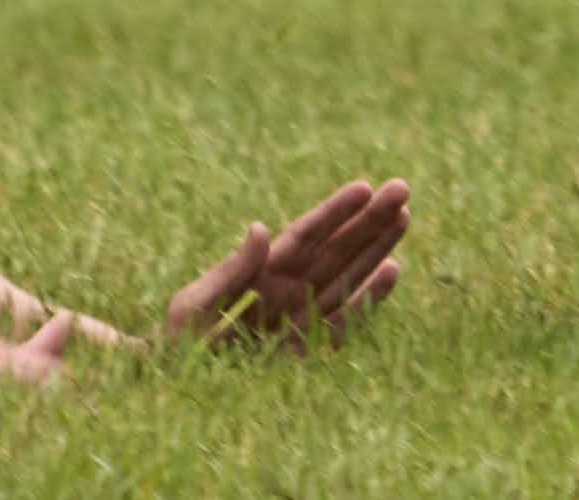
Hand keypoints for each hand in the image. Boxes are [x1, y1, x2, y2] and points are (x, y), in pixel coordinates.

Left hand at [167, 177, 411, 352]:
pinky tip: (392, 270)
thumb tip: (260, 228)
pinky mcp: (310, 350)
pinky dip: (370, 298)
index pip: (305, 236)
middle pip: (335, 249)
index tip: (364, 187)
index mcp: (260, 273)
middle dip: (368, 221)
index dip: (334, 212)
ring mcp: (301, 318)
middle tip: (401, 188)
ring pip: (347, 275)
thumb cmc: (178, 345)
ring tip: (404, 217)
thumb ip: (231, 271)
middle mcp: (288, 290)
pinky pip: (346, 321)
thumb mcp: (194, 306)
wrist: (175, 390)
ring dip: (376, 247)